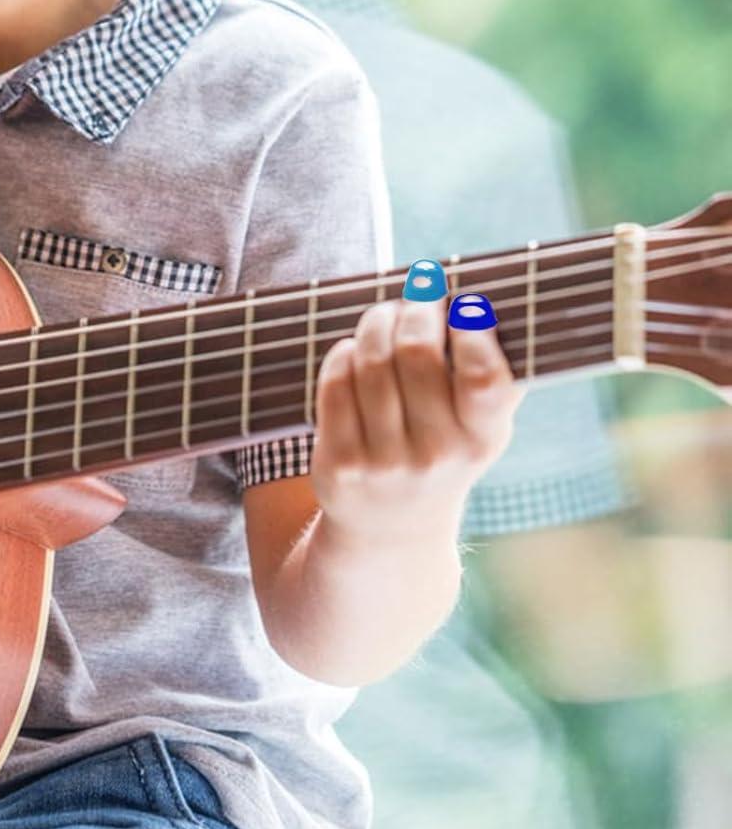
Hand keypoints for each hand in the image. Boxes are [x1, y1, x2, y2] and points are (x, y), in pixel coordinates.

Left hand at [310, 260, 520, 544]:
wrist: (390, 532)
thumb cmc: (441, 453)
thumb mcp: (479, 430)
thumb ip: (492, 376)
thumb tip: (487, 304)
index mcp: (483, 440)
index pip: (483, 378)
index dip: (473, 331)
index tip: (465, 305)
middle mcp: (437, 455)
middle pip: (415, 352)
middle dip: (413, 310)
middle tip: (416, 296)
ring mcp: (384, 462)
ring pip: (370, 360)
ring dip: (375, 323)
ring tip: (383, 316)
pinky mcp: (340, 463)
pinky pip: (336, 382)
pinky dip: (343, 353)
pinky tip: (353, 350)